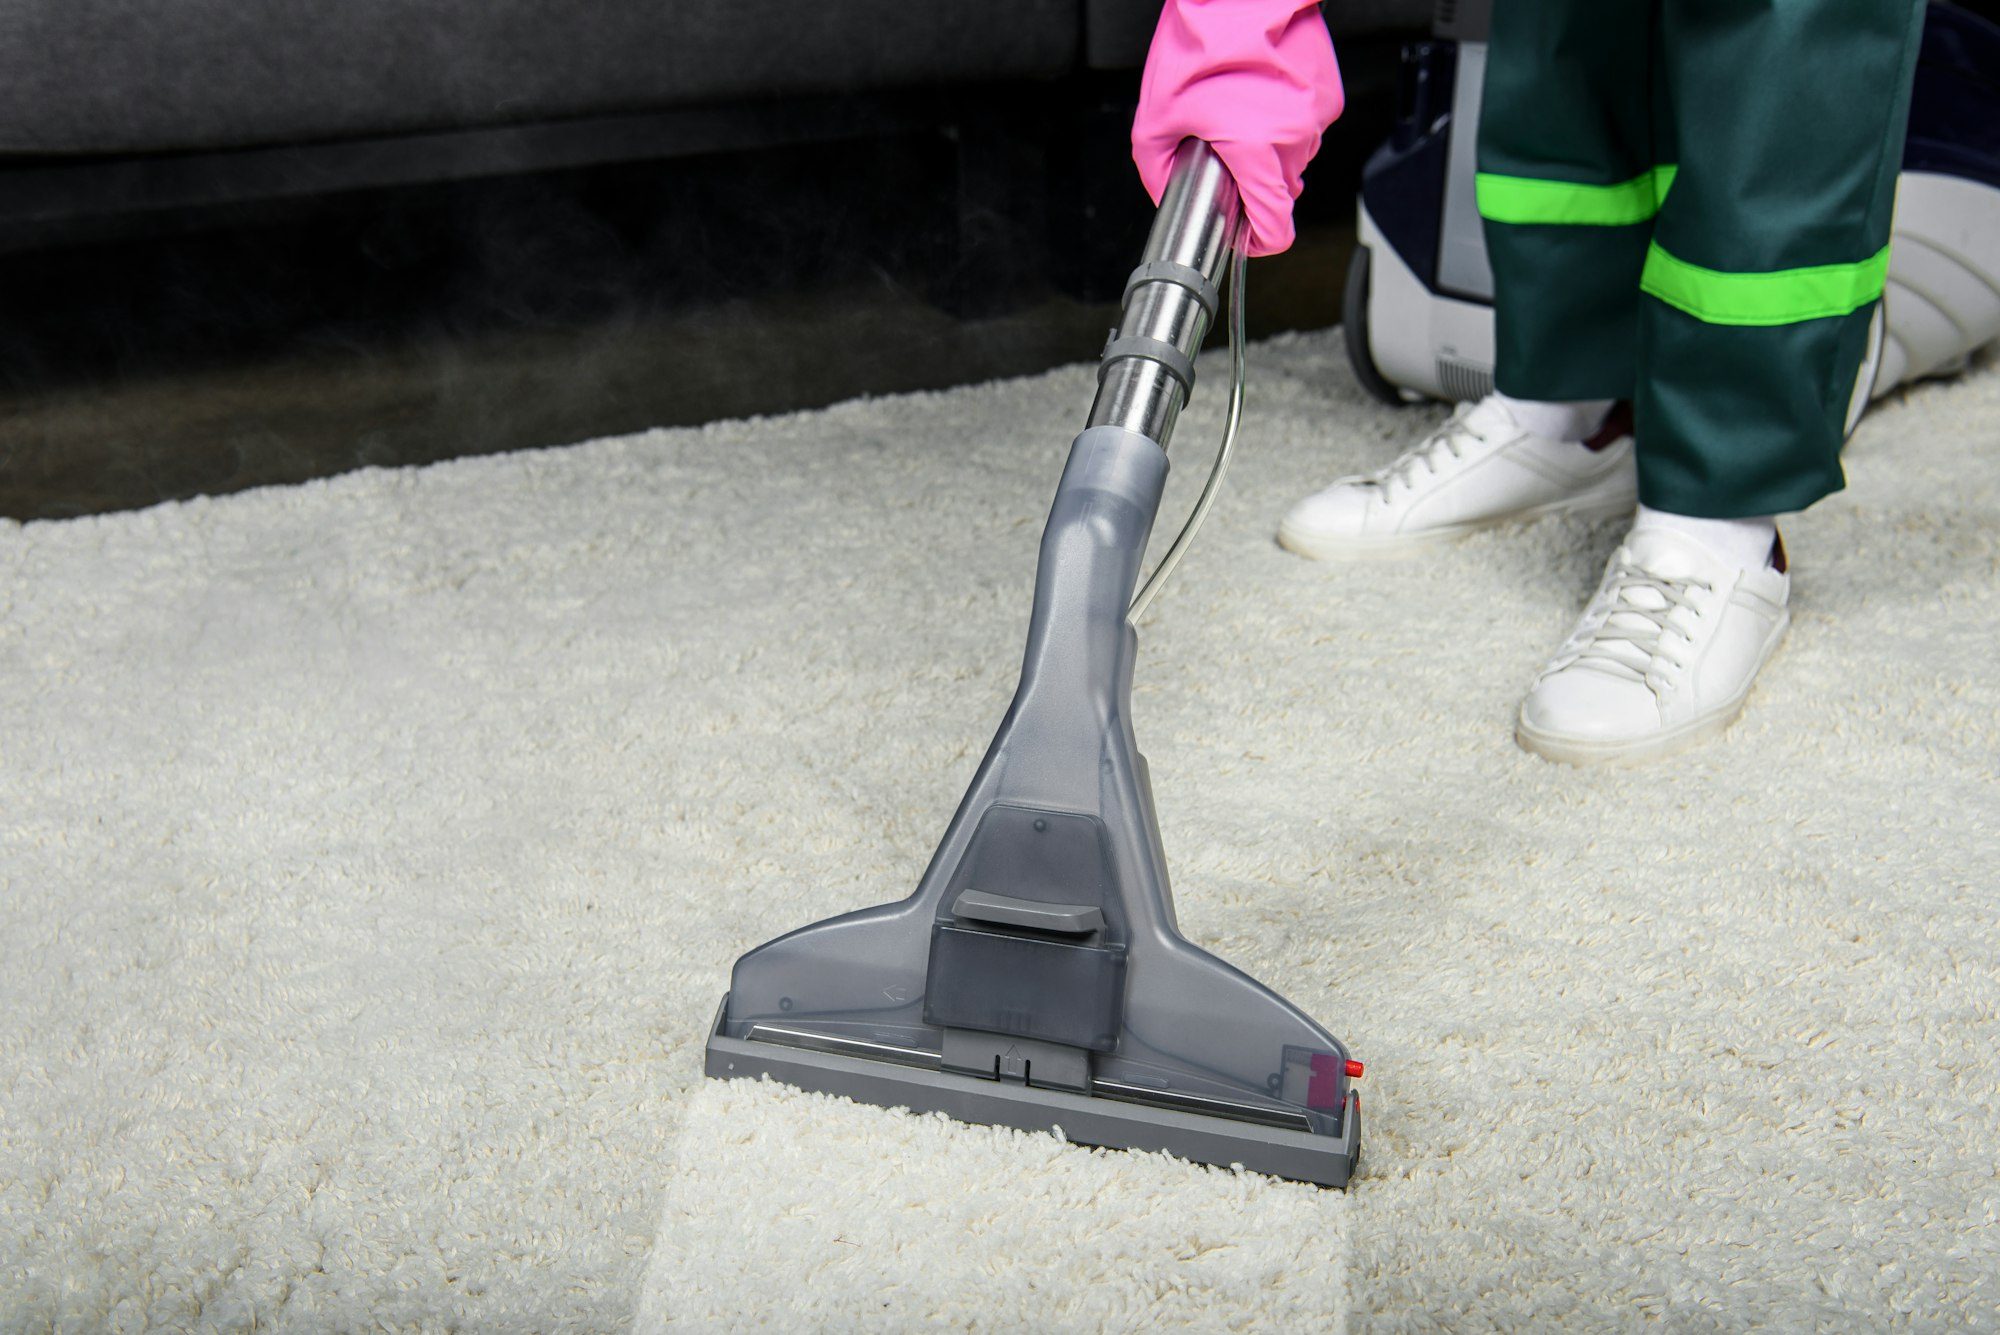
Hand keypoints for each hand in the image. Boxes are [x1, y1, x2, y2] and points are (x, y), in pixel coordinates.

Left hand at [1131, 0, 1344, 256]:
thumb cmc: (1200, 41)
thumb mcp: (1154, 118)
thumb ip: (1157, 171)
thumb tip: (1165, 195)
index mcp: (1256, 151)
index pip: (1276, 227)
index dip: (1258, 241)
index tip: (1245, 235)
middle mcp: (1295, 137)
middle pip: (1280, 189)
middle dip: (1253, 179)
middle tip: (1224, 147)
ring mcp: (1317, 114)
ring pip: (1293, 156)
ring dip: (1269, 146)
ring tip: (1240, 109)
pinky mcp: (1328, 92)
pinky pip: (1305, 124)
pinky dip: (1284, 118)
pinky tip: (1260, 92)